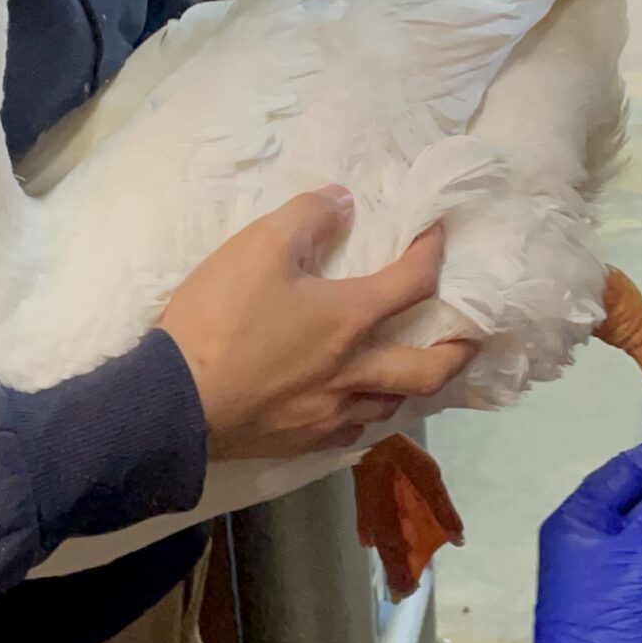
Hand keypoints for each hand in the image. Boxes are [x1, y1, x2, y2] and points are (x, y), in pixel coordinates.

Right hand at [160, 186, 475, 461]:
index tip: (438, 236)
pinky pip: (351, 433)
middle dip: (458, 351)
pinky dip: (363, 415)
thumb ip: (306, 216)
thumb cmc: (219, 320)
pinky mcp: (304, 442)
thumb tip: (343, 200)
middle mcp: (354, 371)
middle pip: (430, 368)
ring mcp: (331, 414)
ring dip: (407, 385)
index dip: (433, 253)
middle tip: (468, 339)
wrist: (173, 402)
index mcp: (350, 319)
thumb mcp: (257, 247)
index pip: (413, 282)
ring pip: (392, 405)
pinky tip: (352, 407)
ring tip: (407, 369)